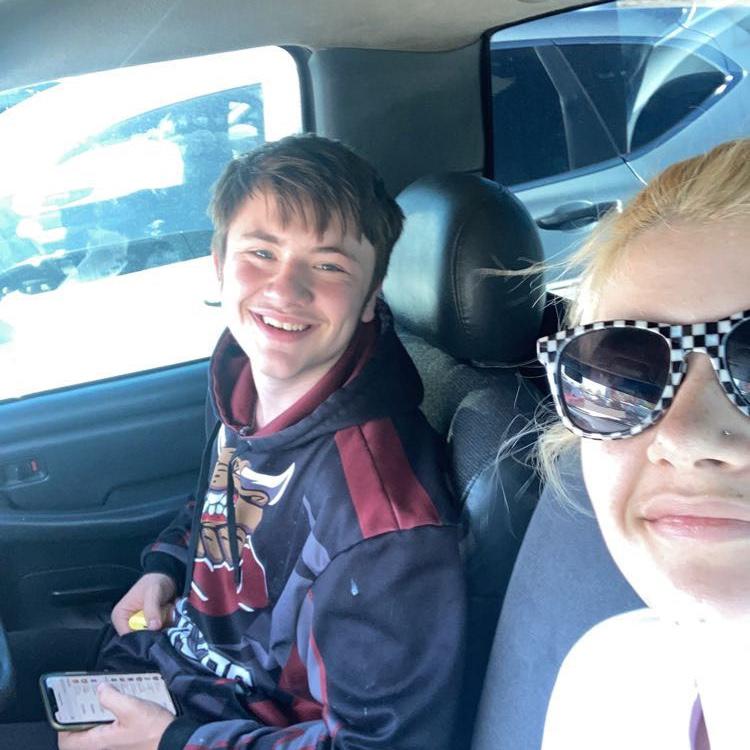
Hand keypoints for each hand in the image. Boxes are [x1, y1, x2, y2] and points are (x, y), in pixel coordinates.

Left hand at [58, 683, 174, 749]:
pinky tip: (117, 706)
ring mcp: (114, 745)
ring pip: (93, 734)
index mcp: (99, 742)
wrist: (173, 742)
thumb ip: (112, 698)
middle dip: (77, 720)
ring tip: (98, 699)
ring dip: (92, 719)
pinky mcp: (124, 742)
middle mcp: (103, 746)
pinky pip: (106, 732)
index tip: (66, 708)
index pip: (67, 741)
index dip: (62, 725)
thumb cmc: (152, 730)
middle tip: (81, 701)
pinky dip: (105, 720)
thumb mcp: (131, 708)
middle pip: (79, 737)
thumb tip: (99, 689)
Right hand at [111, 573, 176, 635]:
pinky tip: (171, 612)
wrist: (166, 577)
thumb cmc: (155, 582)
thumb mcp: (153, 592)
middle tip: (166, 612)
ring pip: (154, 636)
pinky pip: (161, 632)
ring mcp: (140, 626)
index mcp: (120, 617)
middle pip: (142, 639)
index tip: (158, 628)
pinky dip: (168, 623)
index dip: (144, 636)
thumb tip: (154, 627)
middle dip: (157, 628)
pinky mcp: (151, 626)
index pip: (128, 637)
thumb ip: (152, 609)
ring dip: (165, 624)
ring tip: (169, 609)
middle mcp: (127, 624)